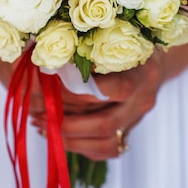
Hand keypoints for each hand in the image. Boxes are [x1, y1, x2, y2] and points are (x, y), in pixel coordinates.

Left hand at [31, 48, 165, 159]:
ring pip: (104, 143)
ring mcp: (137, 119)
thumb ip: (88, 51)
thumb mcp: (109, 37)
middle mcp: (144, 100)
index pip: (116, 89)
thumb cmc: (124, 41)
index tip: (50, 84)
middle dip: (66, 121)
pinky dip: (78, 145)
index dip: (80, 91)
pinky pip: (105, 150)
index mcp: (143, 73)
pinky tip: (56, 133)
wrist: (150, 61)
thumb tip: (51, 64)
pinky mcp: (129, 131)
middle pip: (105, 123)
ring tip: (41, 124)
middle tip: (37, 113)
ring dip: (68, 138)